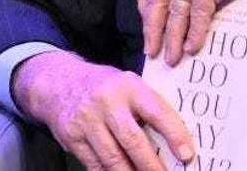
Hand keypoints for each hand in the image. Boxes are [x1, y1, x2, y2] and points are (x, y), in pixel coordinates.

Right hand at [13, 51, 194, 169]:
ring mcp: (87, 120)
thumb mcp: (129, 85)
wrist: (59, 83)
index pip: (156, 112)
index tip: (187, 154)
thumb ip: (149, 107)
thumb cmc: (104, 87)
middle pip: (132, 140)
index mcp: (129, 87)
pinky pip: (94, 165)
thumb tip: (175, 140)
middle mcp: (107, 102)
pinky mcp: (72, 137)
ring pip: (112, 158)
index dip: (174, 134)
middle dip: (151, 165)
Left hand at [137, 0, 246, 66]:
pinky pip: (197, 11)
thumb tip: (174, 29)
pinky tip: (194, 48)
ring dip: (172, 37)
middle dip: (152, 28)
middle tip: (152, 52)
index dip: (144, 7)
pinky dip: (194, 33)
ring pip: (175, 7)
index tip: (148, 29)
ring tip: (172, 58)